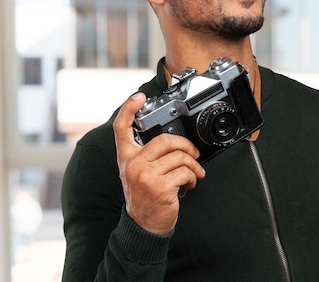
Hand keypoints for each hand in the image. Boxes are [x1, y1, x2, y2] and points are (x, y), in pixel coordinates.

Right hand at [113, 92, 205, 234]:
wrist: (144, 226)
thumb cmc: (144, 197)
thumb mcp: (136, 172)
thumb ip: (145, 154)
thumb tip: (170, 140)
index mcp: (126, 158)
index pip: (122, 129)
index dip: (129, 109)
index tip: (138, 97)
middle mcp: (133, 164)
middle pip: (165, 139)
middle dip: (186, 146)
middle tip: (193, 154)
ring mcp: (145, 175)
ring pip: (180, 157)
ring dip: (193, 165)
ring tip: (193, 174)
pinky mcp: (160, 187)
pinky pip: (185, 172)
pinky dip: (193, 177)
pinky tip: (190, 184)